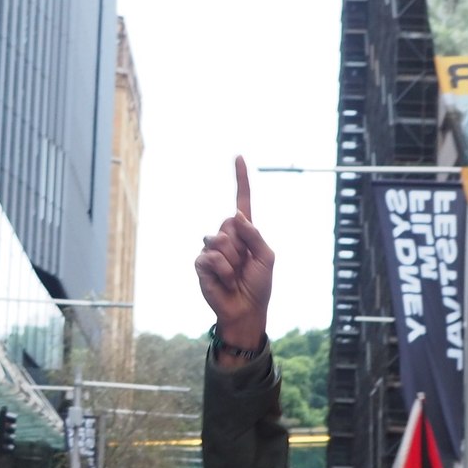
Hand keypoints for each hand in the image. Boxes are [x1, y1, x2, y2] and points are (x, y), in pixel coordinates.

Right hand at [195, 157, 273, 355]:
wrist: (246, 310)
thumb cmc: (259, 285)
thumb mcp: (266, 257)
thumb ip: (254, 235)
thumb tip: (235, 214)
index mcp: (244, 232)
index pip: (241, 201)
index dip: (241, 179)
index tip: (239, 157)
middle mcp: (226, 236)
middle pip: (229, 223)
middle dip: (240, 245)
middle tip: (244, 265)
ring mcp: (211, 249)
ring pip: (219, 240)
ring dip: (232, 261)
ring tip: (235, 276)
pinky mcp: (201, 264)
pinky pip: (210, 257)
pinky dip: (223, 271)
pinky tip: (224, 282)